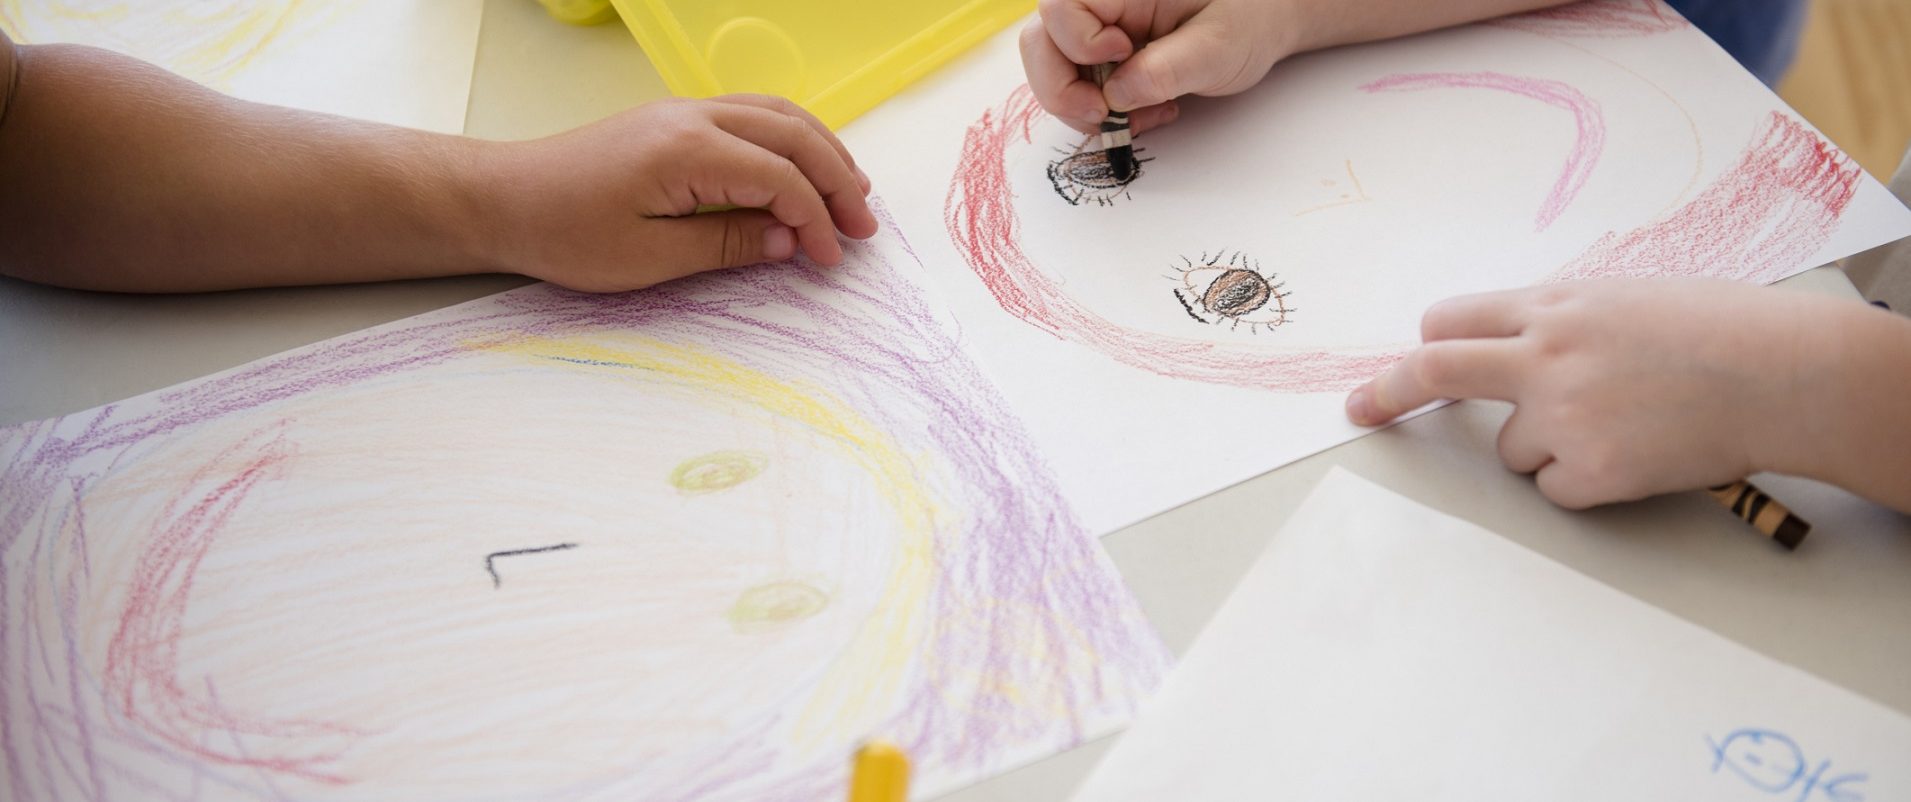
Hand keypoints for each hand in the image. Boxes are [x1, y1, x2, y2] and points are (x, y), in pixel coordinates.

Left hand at [485, 94, 876, 292]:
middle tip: (865, 228)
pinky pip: (753, 114)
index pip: (780, 178)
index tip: (832, 259)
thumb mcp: (648, 258)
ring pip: (779, 115)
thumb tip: (787, 240)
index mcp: (687, 151)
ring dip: (823, 151)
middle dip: (838, 180)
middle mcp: (693, 117)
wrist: (505, 199)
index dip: (817, 220)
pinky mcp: (675, 119)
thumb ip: (726, 244)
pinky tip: (805, 165)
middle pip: (793, 136)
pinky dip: (791, 138)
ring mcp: (685, 111)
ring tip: (853, 192)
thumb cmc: (565, 233)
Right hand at [1019, 0, 1297, 134]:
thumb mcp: (1219, 47)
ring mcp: (1097, 25)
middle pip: (1040, 40)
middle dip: (1063, 89)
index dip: (1079, 43)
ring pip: (1051, 65)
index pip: (1061, 6)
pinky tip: (1139, 111)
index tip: (1122, 58)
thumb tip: (1115, 96)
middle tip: (1104, 116)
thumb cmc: (1251, 17)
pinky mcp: (1101, 50)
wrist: (1267, 19)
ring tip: (1135, 116)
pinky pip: (1076, 81)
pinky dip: (1099, 108)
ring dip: (1082, 105)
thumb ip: (1166, 70)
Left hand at [1344, 279, 1845, 508]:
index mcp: (1553, 307)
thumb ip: (1557, 320)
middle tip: (1359, 409)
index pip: (1451, 321)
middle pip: (1435, 372)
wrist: (1783, 373)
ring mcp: (1564, 415)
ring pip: (1509, 448)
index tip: (1395, 365)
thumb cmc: (1716, 330)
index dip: (1425, 345)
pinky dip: (1581, 480)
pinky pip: (1552, 486)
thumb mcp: (1623, 298)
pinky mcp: (1590, 471)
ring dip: (1545, 445)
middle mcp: (1545, 356)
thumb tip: (1505, 342)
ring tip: (1620, 422)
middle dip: (1387, 392)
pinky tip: (1635, 453)